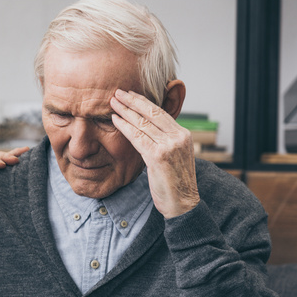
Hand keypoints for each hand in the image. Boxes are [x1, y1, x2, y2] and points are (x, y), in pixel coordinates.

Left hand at [109, 89, 198, 218]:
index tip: (131, 95)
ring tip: (113, 102)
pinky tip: (115, 119)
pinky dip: (124, 126)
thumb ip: (164, 142)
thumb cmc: (174, 184)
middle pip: (152, 113)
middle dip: (133, 100)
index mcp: (184, 135)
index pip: (161, 113)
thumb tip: (148, 131)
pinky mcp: (158, 156)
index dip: (144, 102)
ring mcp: (170, 146)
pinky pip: (137, 137)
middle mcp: (179, 137)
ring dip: (126, 110)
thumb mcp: (173, 157)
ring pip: (143, 123)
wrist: (183, 204)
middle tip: (118, 92)